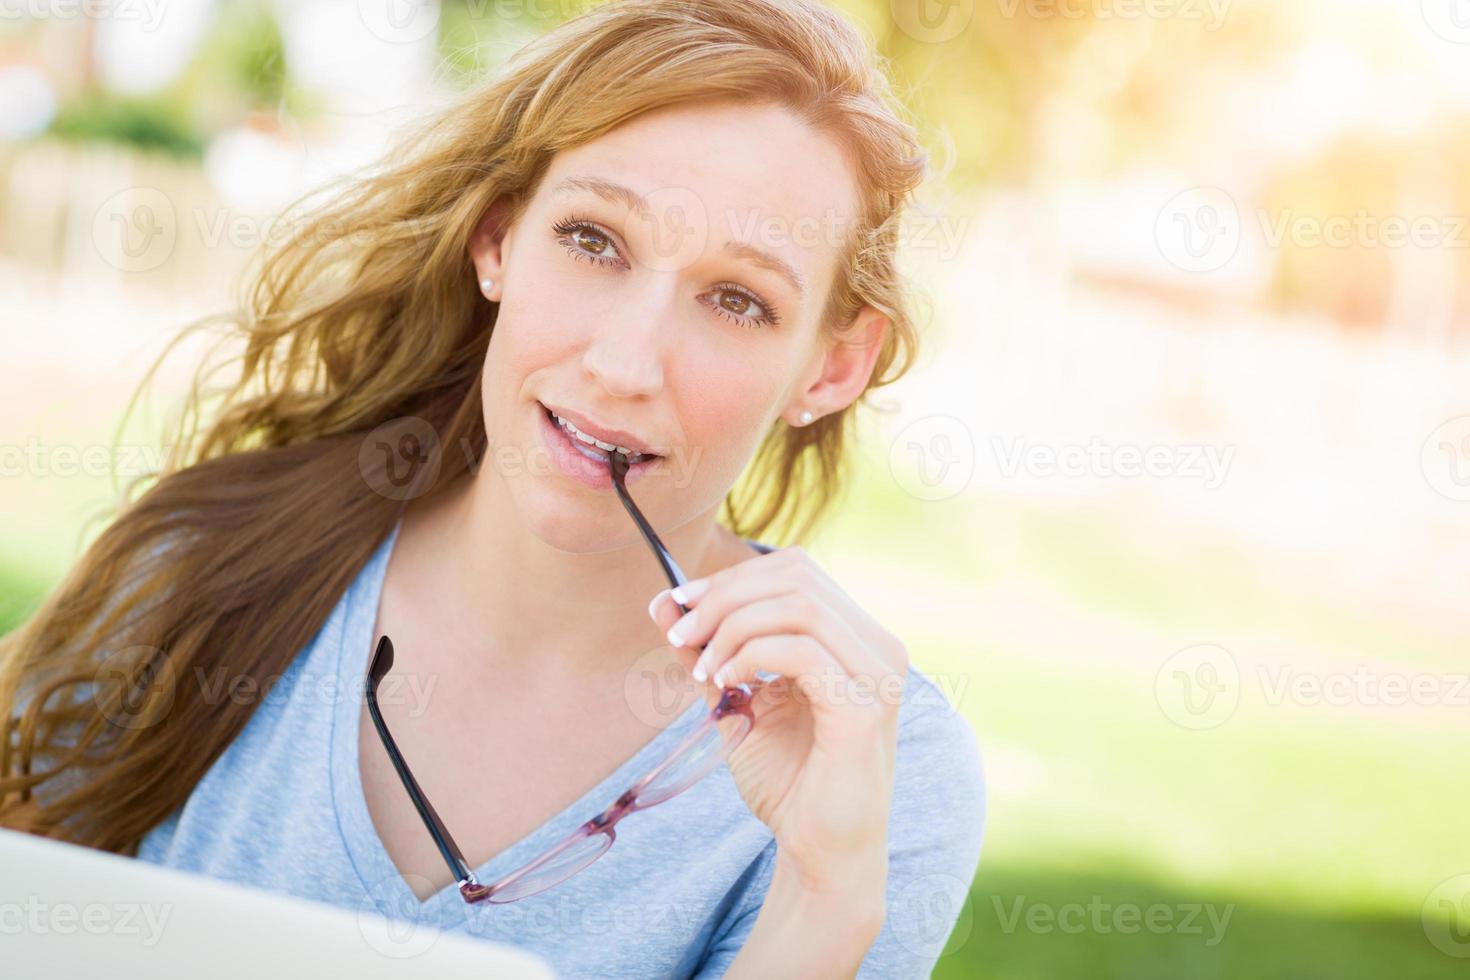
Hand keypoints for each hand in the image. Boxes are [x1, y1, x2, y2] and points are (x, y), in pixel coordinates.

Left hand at [647, 546, 908, 895]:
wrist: (820, 852)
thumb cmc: (788, 779)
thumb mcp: (734, 701)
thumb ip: (706, 650)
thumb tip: (661, 601)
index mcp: (855, 637)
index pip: (796, 569)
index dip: (732, 576)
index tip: (678, 604)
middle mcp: (877, 646)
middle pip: (796, 575)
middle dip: (724, 595)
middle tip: (678, 633)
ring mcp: (878, 674)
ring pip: (799, 605)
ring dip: (733, 627)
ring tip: (701, 669)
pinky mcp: (865, 708)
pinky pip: (801, 651)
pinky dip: (750, 656)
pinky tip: (724, 685)